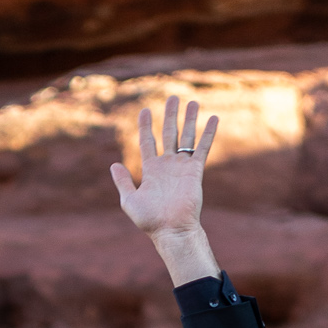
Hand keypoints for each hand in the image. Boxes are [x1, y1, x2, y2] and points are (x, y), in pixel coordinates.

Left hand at [111, 98, 220, 286]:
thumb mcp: (129, 201)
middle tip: (172, 97)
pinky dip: (208, 133)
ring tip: (192, 102)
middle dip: (170, 115)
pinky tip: (213, 118)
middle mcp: (167, 164)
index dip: (145, 125)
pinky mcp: (195, 170)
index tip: (145, 110)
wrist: (171, 230)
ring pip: (186, 136)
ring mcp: (181, 166)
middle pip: (168, 133)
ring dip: (189, 119)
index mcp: (151, 169)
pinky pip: (202, 147)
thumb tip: (113, 164)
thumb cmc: (150, 220)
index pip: (147, 141)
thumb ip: (123, 182)